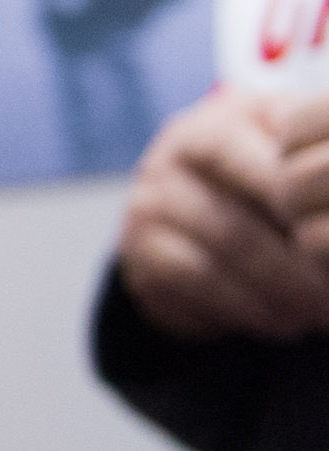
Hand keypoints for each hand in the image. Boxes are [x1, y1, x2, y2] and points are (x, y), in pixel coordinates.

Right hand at [118, 90, 328, 342]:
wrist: (191, 211)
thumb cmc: (258, 174)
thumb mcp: (279, 148)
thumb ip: (305, 161)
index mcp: (207, 127)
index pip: (235, 151)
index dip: (284, 189)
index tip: (327, 226)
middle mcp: (164, 165)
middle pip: (230, 218)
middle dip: (292, 263)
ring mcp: (146, 213)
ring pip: (215, 259)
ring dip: (275, 292)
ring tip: (316, 313)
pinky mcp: (139, 261)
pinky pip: (195, 288)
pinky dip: (245, 309)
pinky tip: (281, 323)